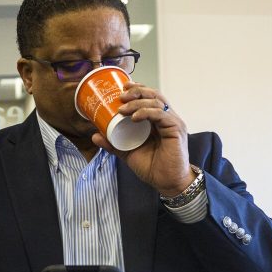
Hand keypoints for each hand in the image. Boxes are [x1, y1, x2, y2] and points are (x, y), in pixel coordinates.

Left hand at [91, 81, 193, 196]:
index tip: (122, 89)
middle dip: (137, 91)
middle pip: (154, 95)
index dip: (137, 90)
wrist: (166, 182)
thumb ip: (113, 144)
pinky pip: (161, 115)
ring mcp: (172, 122)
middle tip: (121, 96)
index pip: (149, 97)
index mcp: (157, 120)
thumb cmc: (152, 167)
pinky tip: (134, 117)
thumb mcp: (127, 153)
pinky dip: (146, 113)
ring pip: (156, 102)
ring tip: (122, 109)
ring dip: (138, 102)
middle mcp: (167, 118)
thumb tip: (95, 135)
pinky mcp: (176, 130)